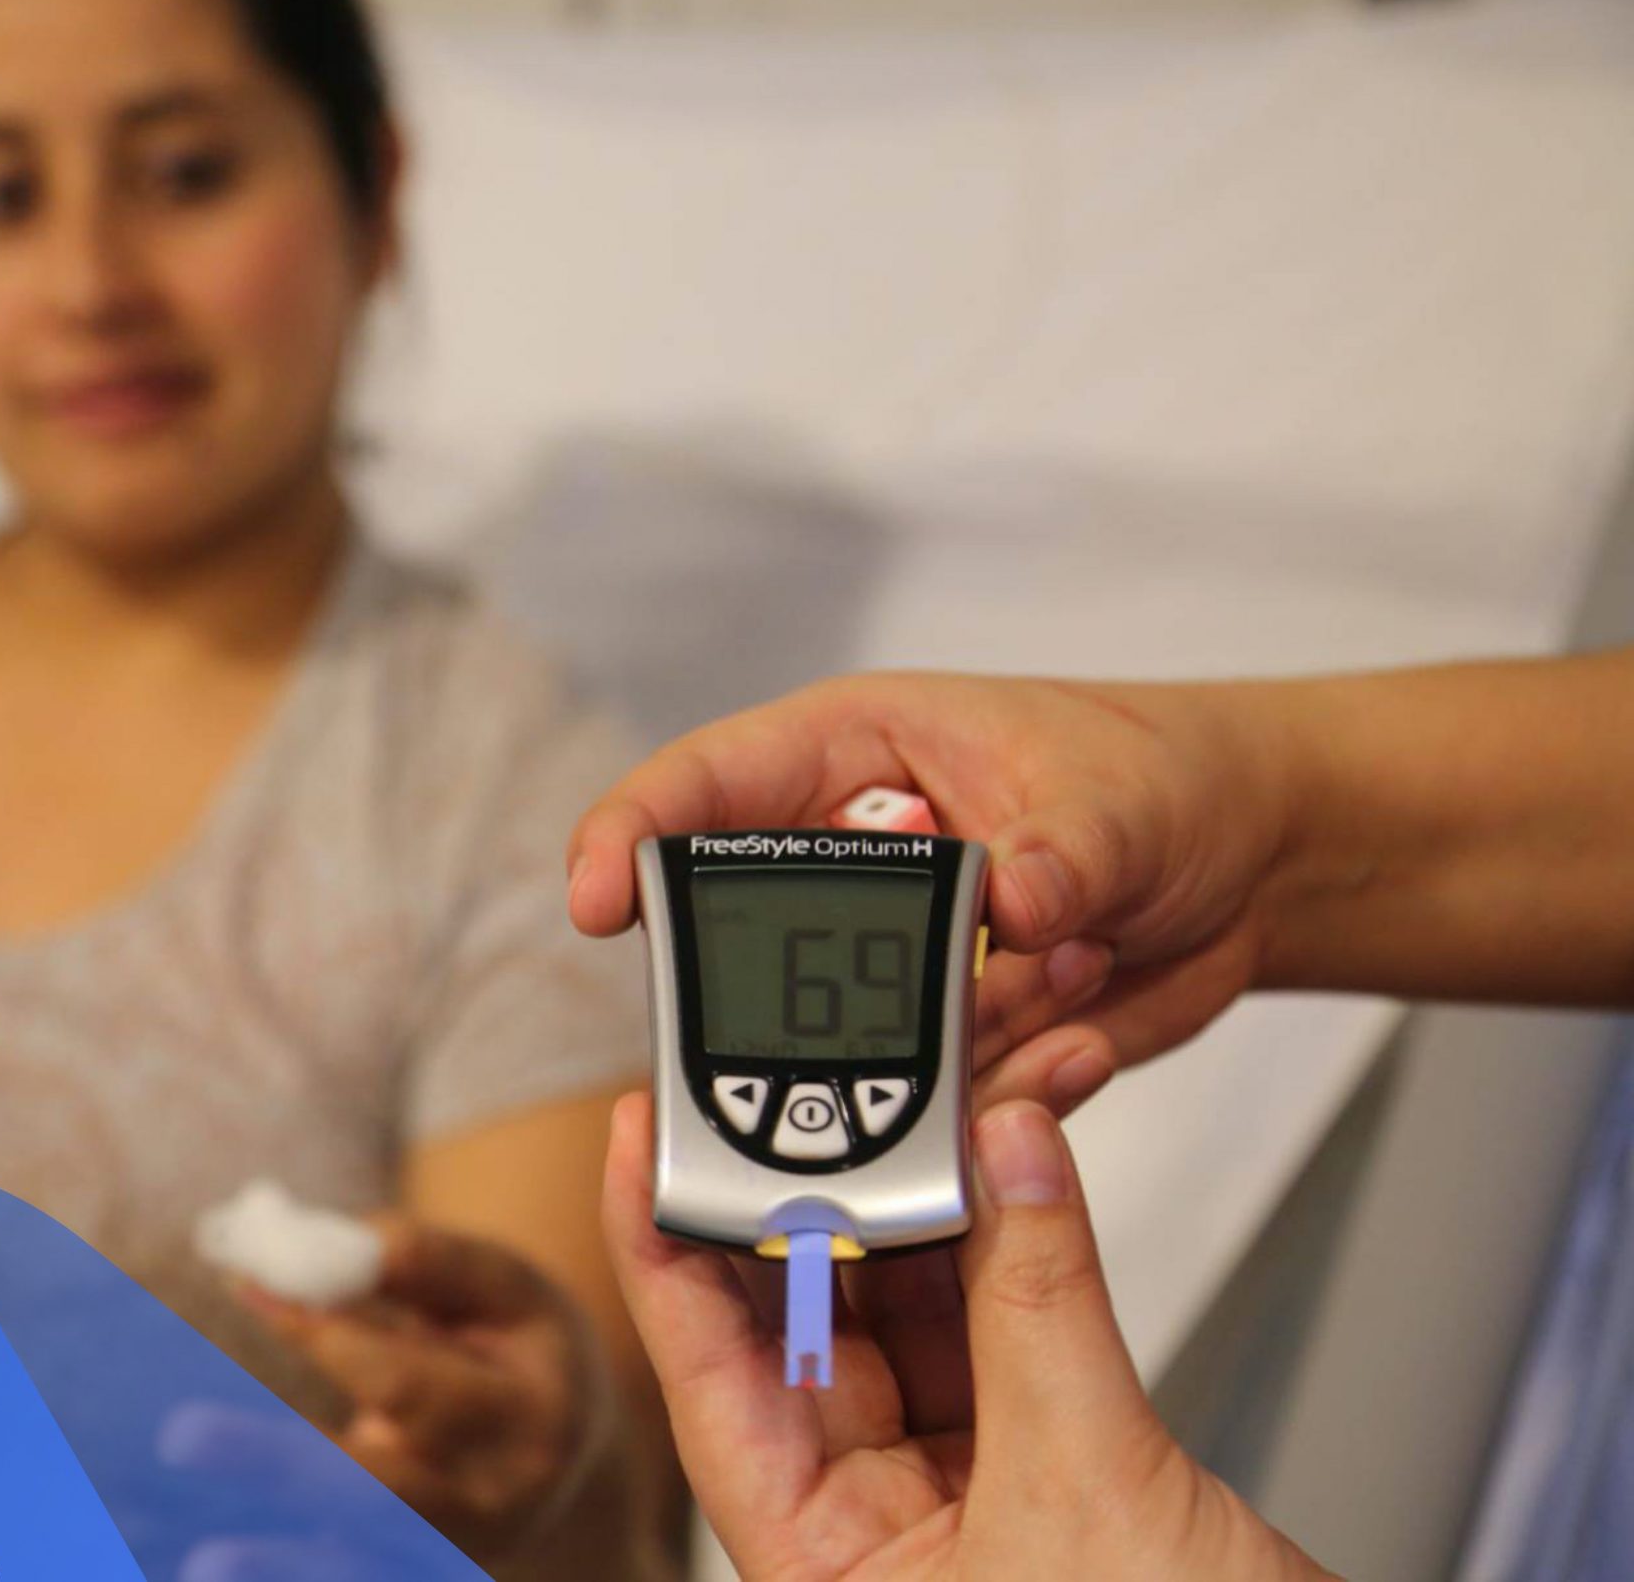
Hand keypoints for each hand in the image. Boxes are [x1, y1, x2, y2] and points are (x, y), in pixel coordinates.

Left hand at [236, 1218, 612, 1566]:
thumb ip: (424, 1262)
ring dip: (277, 1566)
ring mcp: (451, 1559)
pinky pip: (348, 1581)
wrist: (570, 1470)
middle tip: (181, 1436)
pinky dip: (285, 1574)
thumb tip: (314, 1245)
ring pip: (358, 1565)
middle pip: (376, 1489)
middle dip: (277, 1463)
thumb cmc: (519, 1352)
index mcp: (528, 1420)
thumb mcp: (507, 1294)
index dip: (320, 1334)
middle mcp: (492, 1505)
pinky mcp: (416, 1578)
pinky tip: (211, 1569)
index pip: (405, 1379)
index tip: (246, 1289)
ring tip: (204, 1564)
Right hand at [568, 672, 1296, 1096]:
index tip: (592, 901)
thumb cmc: (1165, 777)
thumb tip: (1014, 898)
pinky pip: (929, 1093)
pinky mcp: (940, 1037)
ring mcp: (887, 958)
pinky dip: (1006, 1079)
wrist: (1255, 865)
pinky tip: (1087, 1016)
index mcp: (849, 755)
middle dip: (798, 993)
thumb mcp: (1119, 797)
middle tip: (894, 1009)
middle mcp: (844, 859)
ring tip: (1071, 968)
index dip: (629, 837)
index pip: (702, 786)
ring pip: (841, 1040)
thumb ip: (1063, 850)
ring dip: (956, 1035)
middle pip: (743, 939)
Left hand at [599, 1091, 1332, 1579]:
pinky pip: (999, 1322)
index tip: (643, 1126)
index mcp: (817, 1557)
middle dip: (830, 1182)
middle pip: (807, 1315)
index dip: (665, 1238)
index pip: (705, 1368)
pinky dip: (1016, 1236)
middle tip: (839, 1069)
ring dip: (943, 1191)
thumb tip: (1007, 1153)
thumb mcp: (1086, 1489)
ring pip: (912, 1304)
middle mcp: (868, 1525)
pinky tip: (1024, 1149)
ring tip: (963, 1085)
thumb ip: (1040, 1307)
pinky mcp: (1044, 1468)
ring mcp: (956, 1496)